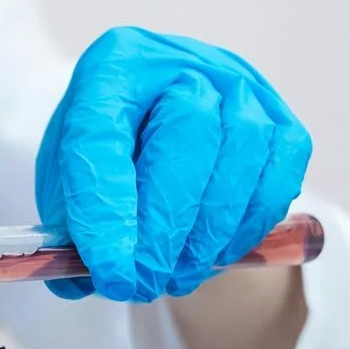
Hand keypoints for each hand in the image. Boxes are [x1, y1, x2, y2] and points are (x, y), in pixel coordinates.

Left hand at [35, 27, 312, 301]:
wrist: (163, 134)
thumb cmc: (108, 161)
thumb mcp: (69, 189)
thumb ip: (68, 235)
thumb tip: (78, 282)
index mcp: (113, 68)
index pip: (103, 133)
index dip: (107, 210)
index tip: (110, 272)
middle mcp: (180, 63)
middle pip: (186, 136)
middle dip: (164, 228)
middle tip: (144, 284)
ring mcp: (239, 86)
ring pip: (239, 155)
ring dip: (207, 234)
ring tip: (174, 278)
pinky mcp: (281, 120)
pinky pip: (277, 176)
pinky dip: (246, 227)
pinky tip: (214, 257)